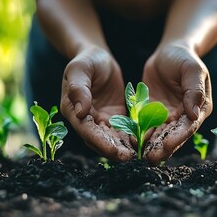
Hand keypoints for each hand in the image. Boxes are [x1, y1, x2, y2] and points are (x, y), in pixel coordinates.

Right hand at [60, 47, 135, 161]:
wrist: (98, 57)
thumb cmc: (86, 60)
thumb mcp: (80, 68)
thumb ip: (78, 88)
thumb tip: (80, 111)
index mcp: (72, 110)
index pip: (85, 130)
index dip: (99, 141)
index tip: (114, 150)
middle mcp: (85, 120)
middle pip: (99, 140)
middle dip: (114, 150)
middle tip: (130, 158)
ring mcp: (100, 120)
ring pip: (112, 139)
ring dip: (124, 148)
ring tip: (139, 155)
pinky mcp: (114, 118)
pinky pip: (123, 131)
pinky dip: (132, 138)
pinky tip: (144, 143)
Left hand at [142, 41, 212, 164]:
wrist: (168, 52)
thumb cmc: (183, 58)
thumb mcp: (192, 69)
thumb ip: (194, 90)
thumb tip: (194, 114)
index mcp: (199, 108)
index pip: (188, 127)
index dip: (177, 138)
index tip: (165, 146)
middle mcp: (184, 117)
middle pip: (173, 136)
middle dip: (161, 148)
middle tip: (149, 159)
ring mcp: (168, 117)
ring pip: (159, 135)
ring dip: (149, 146)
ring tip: (138, 156)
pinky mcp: (153, 114)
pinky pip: (146, 126)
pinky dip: (139, 135)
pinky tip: (130, 142)